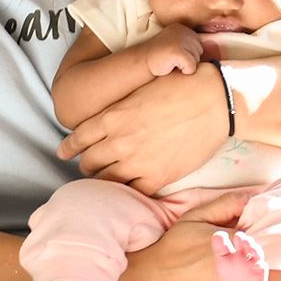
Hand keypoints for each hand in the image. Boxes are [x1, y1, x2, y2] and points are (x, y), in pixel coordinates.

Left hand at [59, 65, 224, 191]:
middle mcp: (119, 141)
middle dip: (90, 164)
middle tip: (96, 166)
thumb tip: (113, 119)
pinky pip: (132, 193)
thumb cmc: (183, 86)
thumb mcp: (141, 88)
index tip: (66, 152)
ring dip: (106, 181)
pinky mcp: (157, 178)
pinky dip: (130, 192)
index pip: (79, 137)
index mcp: (112, 115)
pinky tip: (133, 189)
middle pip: (89, 162)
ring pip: (106, 181)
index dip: (70, 147)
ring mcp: (137, 161)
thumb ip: (121, 108)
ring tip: (112, 180)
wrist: (215, 100)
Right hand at [138, 25, 204, 77]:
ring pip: (197, 60)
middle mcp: (183, 31)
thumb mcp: (175, 45)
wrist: (141, 63)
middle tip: (172, 61)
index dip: (189, 55)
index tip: (175, 57)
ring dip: (186, 66)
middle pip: (200, 52)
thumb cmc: (159, 58)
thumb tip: (212, 54)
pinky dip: (185, 71)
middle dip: (189, 60)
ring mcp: (180, 40)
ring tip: (171, 63)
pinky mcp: (178, 51)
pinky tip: (172, 67)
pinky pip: (192, 67)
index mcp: (182, 28)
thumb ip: (188, 45)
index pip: (199, 45)